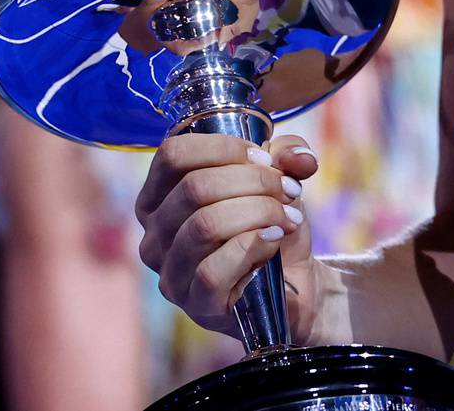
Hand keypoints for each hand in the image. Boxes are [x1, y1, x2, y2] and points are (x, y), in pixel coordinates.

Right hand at [135, 133, 322, 341]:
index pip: (173, 155)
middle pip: (195, 188)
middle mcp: (154, 236)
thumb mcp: (279, 177)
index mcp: (160, 198)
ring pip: (205, 225)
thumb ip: (288, 154)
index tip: (264, 157)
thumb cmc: (271, 223)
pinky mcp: (196, 305)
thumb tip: (299, 158)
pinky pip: (212, 269)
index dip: (223, 147)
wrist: (294, 281)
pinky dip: (253, 245)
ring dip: (259, 211)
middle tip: (289, 189)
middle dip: (254, 180)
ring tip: (287, 216)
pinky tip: (275, 239)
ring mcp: (171, 274)